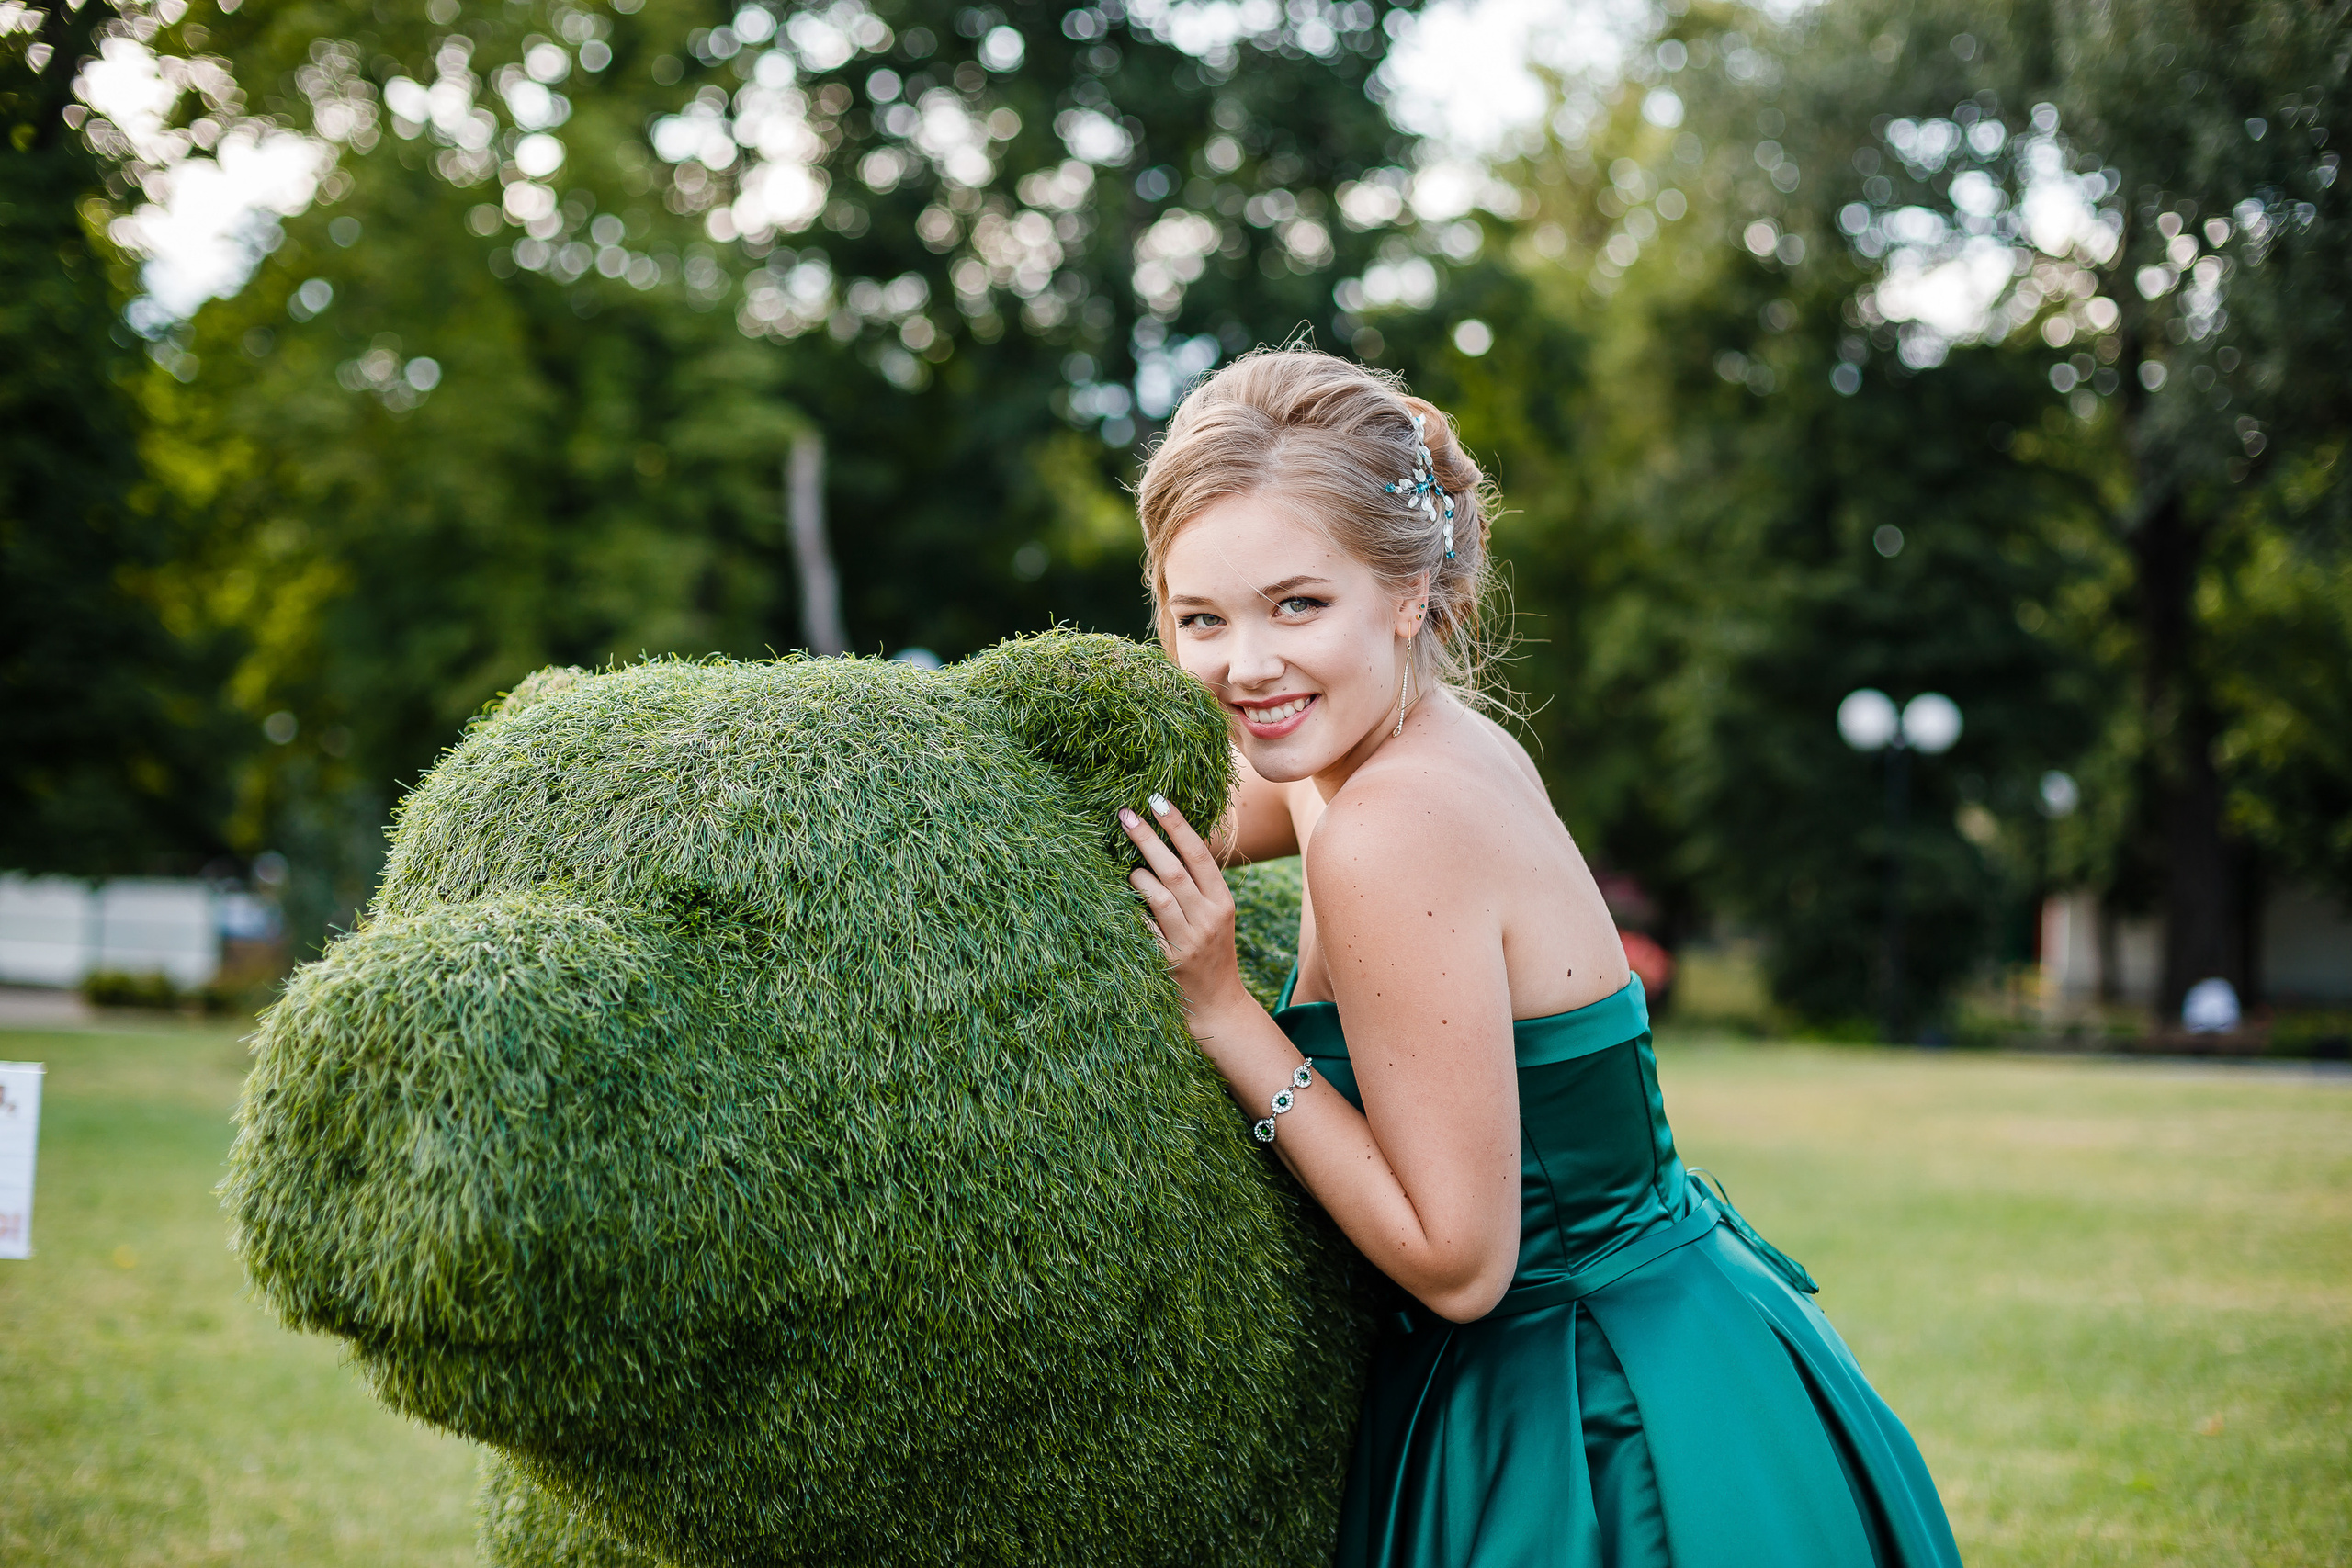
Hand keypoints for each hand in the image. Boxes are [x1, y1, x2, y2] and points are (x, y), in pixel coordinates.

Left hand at [1120, 794, 1251, 1032]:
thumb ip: (1197, 883)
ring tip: (1125, 866)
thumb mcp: (1215, 914)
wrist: (1219, 1004)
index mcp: (1223, 901)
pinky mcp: (1167, 961)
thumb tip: (1165, 838)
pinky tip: (1116, 898)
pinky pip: (1143, 927)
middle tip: (1125, 814)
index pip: (1199, 855)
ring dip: (1137, 875)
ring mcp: (1187, 941)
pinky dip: (1130, 909)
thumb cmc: (1211, 950)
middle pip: (1174, 870)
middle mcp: (1208, 918)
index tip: (1157, 800)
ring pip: (1158, 896)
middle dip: (1147, 839)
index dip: (1178, 826)